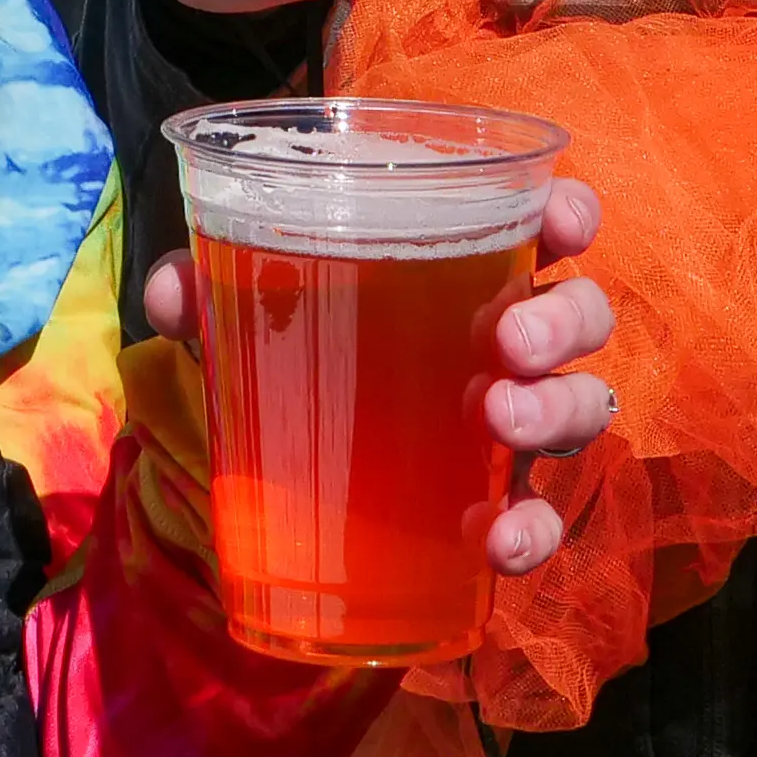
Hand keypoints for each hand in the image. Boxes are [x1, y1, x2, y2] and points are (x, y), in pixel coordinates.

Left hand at [141, 176, 612, 577]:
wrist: (278, 469)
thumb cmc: (297, 346)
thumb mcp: (246, 305)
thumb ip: (208, 282)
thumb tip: (174, 291)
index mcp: (467, 267)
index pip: (550, 223)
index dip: (572, 215)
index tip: (560, 222)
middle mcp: (508, 341)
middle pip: (582, 315)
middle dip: (563, 319)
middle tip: (511, 337)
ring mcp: (512, 422)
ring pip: (582, 405)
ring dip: (557, 407)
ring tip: (500, 415)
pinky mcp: (495, 500)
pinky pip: (541, 515)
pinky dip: (533, 529)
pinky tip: (500, 541)